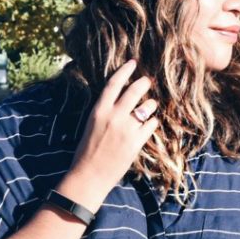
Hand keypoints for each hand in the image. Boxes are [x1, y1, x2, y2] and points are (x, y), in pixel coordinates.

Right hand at [69, 60, 157, 198]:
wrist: (89, 175)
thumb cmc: (87, 151)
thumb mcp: (92, 125)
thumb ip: (106, 111)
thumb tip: (122, 99)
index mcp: (98, 110)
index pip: (114, 83)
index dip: (125, 71)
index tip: (133, 63)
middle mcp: (113, 116)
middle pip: (135, 90)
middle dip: (144, 83)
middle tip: (148, 82)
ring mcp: (126, 129)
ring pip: (148, 107)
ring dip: (151, 105)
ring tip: (148, 108)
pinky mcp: (136, 142)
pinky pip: (152, 124)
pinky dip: (152, 124)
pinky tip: (147, 127)